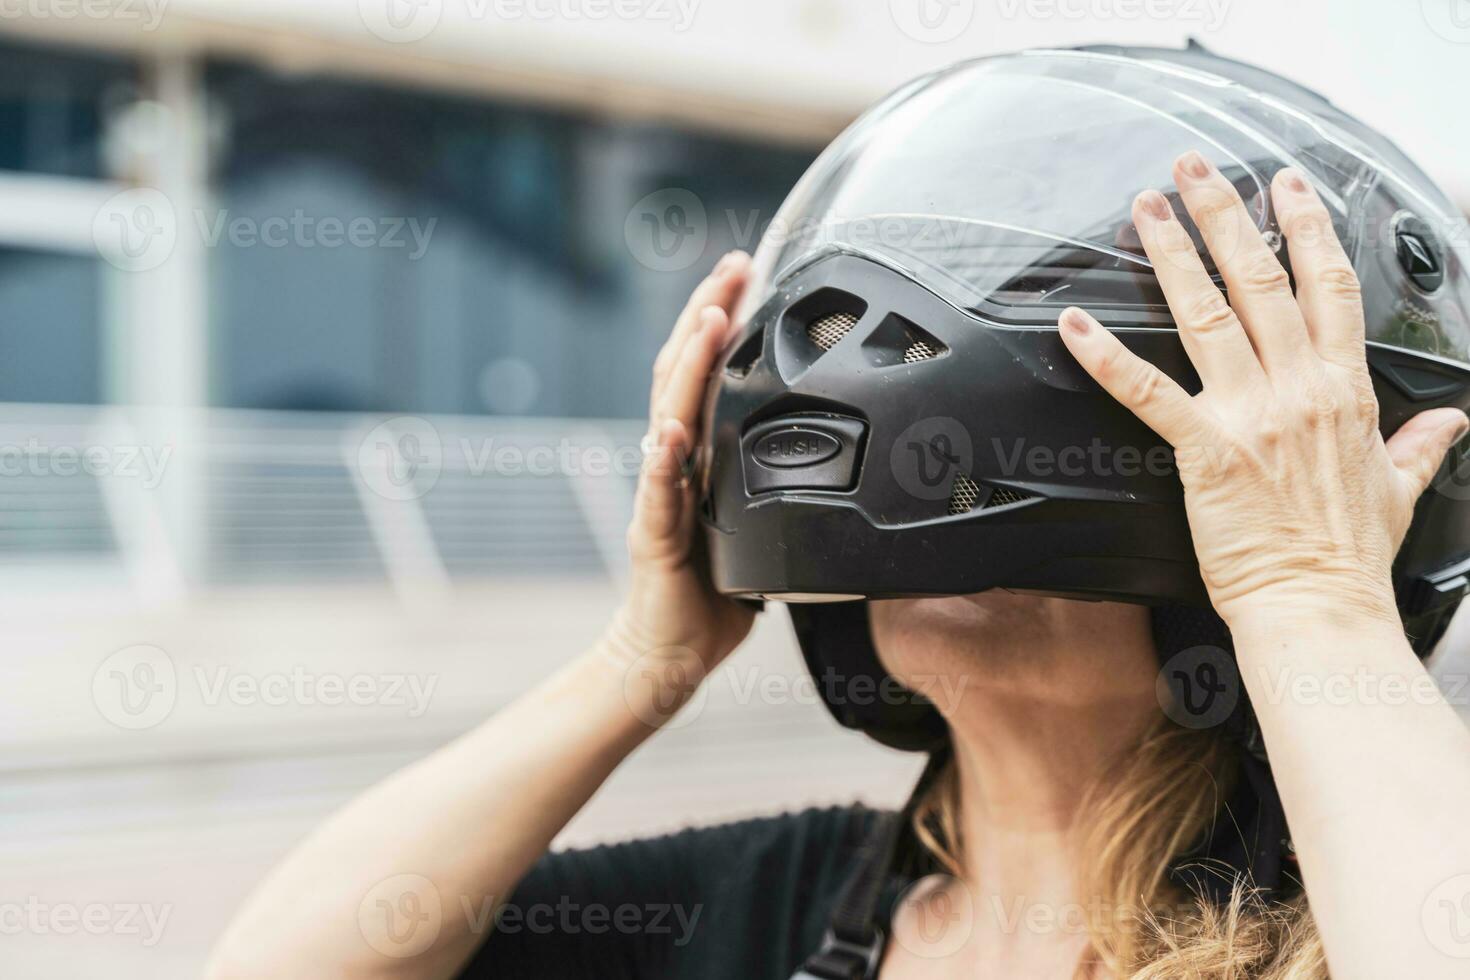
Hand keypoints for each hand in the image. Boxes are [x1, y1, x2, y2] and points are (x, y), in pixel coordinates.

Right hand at [606, 251, 756, 686]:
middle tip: (733, 265)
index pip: (704, 374)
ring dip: (686, 366)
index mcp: (698, 458)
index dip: (721, 321)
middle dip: (706, 314)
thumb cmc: (711, 596)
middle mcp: (673, 466)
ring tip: (707, 318)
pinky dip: (664, 461)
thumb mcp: (757, 528)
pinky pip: (659, 495)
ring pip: (667, 417)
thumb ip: (776, 487)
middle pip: (680, 374)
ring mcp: (659, 498)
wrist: (667, 655)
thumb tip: (838, 462)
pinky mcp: (654, 540)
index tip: (746, 274)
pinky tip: (671, 429)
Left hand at [1059, 151, 1467, 626]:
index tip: (1289, 188)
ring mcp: (1251, 415)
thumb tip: (1452, 420)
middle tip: (1197, 170)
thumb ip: (1420, 445)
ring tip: (1145, 211)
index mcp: (1344, 391)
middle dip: (1228, 217)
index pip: (1328, 289)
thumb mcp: (1400, 490)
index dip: (1307, 229)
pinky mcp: (1205, 449)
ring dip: (1173, 256)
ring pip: (1207, 315)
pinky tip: (1075, 324)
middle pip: (1262, 281)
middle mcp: (1299, 389)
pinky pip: (1147, 391)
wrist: (1319, 609)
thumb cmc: (1348, 558)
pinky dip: (1107, 356)